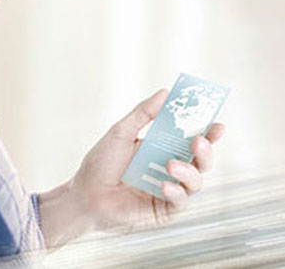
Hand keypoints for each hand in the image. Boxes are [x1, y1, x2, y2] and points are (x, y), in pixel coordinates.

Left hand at [38, 89, 224, 247]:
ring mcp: (169, 190)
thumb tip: (165, 92)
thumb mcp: (121, 133)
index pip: (191, 140)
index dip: (208, 133)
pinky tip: (164, 186)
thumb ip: (143, 113)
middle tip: (199, 142)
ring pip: (196, 182)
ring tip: (170, 164)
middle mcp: (169, 169)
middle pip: (200, 161)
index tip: (217, 124)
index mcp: (162, 149)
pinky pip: (181, 202)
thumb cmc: (100, 164)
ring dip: (188, 171)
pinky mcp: (164, 210)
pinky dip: (176, 192)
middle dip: (205, 151)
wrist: (85, 194)